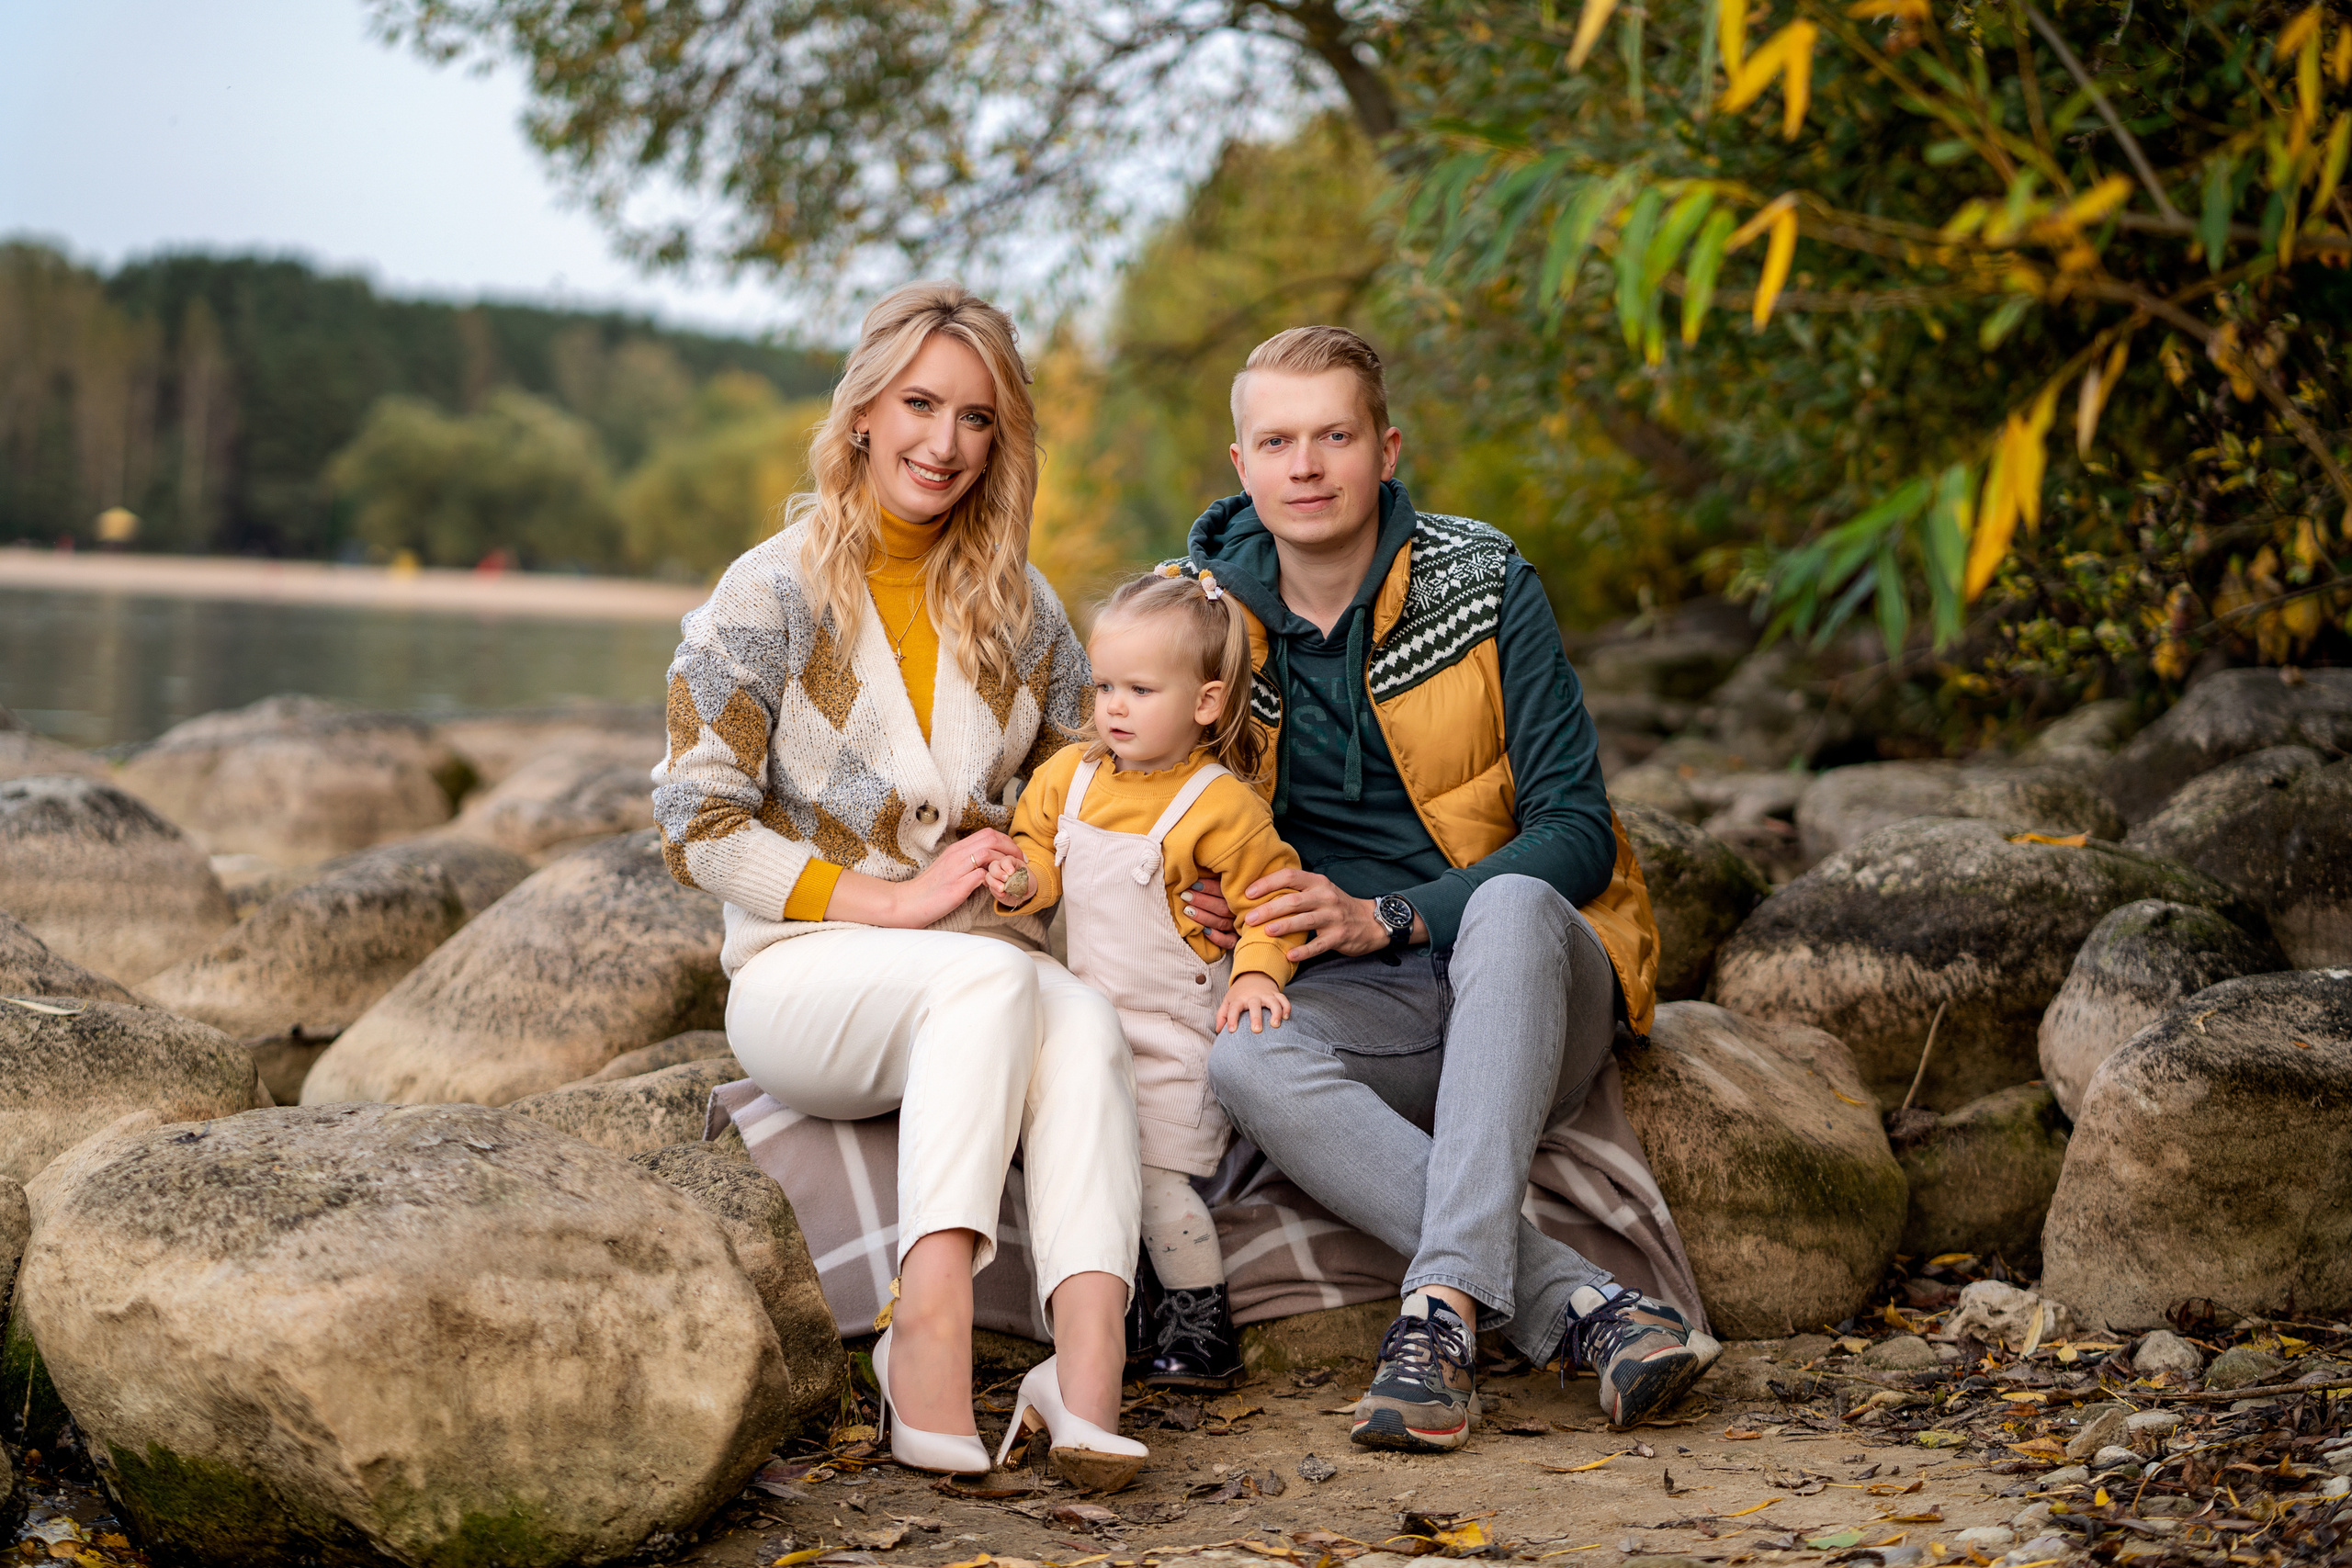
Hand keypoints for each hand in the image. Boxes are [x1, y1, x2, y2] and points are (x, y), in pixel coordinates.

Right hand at [824, 829, 1018, 928]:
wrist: (908, 903)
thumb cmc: (930, 890)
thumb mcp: (950, 870)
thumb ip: (968, 864)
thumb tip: (988, 866)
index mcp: (956, 849)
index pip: (988, 834)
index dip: (1007, 842)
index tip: (1016, 856)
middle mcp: (957, 855)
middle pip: (992, 838)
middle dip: (1012, 848)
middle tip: (1022, 862)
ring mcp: (956, 870)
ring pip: (988, 853)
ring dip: (1006, 863)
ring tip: (1014, 874)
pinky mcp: (956, 887)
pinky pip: (982, 876)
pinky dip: (995, 880)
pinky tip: (999, 888)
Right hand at [985, 855, 1032, 904]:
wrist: (1023, 893)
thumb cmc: (1027, 884)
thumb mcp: (1030, 883)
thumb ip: (1027, 884)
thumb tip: (1026, 890)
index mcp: (1011, 862)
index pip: (1006, 860)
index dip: (1007, 865)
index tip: (1012, 872)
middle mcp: (1001, 867)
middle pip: (993, 865)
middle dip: (998, 872)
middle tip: (1005, 879)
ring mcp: (995, 877)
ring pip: (989, 876)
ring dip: (994, 882)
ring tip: (1002, 889)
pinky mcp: (992, 886)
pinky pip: (990, 887)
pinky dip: (995, 890)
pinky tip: (1002, 894)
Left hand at [1183, 877, 1237, 949]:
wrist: (1251, 919)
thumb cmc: (1226, 897)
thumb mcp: (1226, 886)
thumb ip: (1218, 880)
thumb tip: (1196, 873)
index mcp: (1239, 895)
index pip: (1224, 891)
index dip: (1209, 887)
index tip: (1193, 884)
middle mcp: (1239, 911)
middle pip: (1221, 907)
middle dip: (1202, 901)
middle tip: (1185, 895)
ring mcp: (1239, 926)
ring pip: (1221, 923)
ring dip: (1204, 917)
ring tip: (1187, 910)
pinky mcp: (1236, 940)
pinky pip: (1228, 941)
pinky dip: (1217, 937)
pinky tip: (1205, 931)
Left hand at [1216, 971, 1290, 1034]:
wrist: (1253, 975)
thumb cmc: (1239, 994)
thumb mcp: (1228, 1001)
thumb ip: (1222, 1015)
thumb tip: (1218, 1030)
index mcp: (1239, 999)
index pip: (1233, 1009)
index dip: (1231, 1019)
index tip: (1231, 1031)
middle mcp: (1253, 996)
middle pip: (1254, 1005)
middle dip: (1256, 1018)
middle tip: (1256, 1030)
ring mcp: (1266, 994)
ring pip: (1273, 1002)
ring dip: (1275, 1012)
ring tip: (1275, 1025)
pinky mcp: (1275, 994)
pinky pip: (1284, 999)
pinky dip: (1286, 1008)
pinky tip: (1286, 1018)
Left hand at [1239, 868, 1423, 961]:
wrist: (1370, 921)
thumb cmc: (1336, 906)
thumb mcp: (1320, 890)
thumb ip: (1297, 890)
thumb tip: (1260, 894)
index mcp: (1318, 882)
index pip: (1290, 876)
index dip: (1268, 883)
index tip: (1249, 893)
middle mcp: (1326, 897)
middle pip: (1294, 900)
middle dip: (1269, 909)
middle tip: (1250, 918)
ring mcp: (1334, 917)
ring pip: (1305, 921)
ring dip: (1283, 926)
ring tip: (1266, 932)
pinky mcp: (1339, 937)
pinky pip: (1318, 945)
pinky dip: (1303, 951)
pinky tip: (1289, 955)